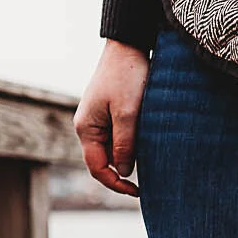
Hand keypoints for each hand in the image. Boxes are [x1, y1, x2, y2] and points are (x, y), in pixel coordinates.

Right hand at [75, 39, 149, 196]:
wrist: (128, 45)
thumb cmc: (127, 77)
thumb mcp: (128, 114)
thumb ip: (125, 145)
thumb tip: (124, 172)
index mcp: (86, 128)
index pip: (97, 168)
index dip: (115, 184)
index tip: (137, 192)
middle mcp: (88, 125)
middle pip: (104, 160)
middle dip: (125, 169)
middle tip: (151, 174)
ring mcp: (97, 118)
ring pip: (113, 148)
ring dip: (131, 154)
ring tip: (152, 151)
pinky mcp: (109, 111)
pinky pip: (118, 135)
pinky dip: (132, 141)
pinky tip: (148, 138)